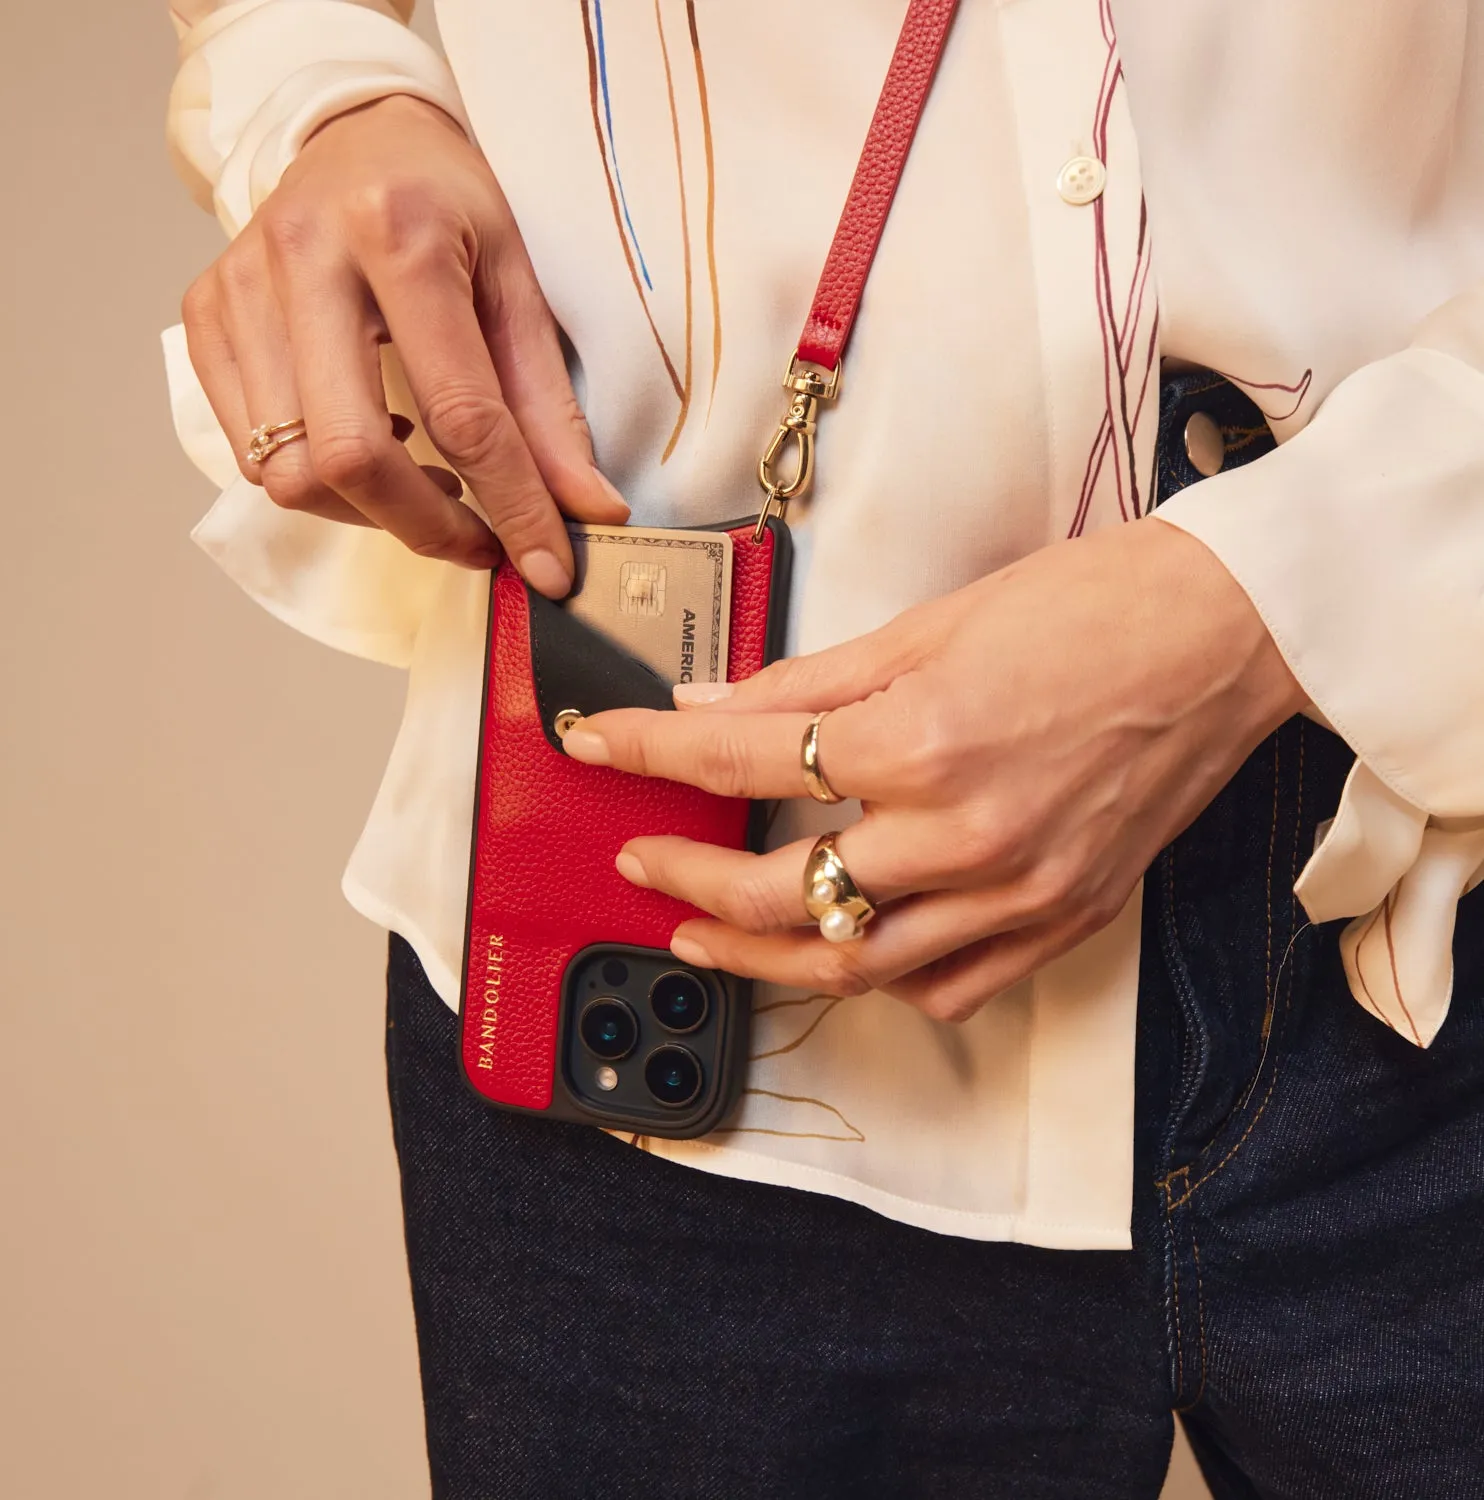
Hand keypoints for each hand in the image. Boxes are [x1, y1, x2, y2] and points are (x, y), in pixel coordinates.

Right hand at [180, 95, 627, 590]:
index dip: (511, 507)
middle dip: (426, 528)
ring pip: (291, 472)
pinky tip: (370, 438)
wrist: (355, 132)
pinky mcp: (205, 316)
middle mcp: (305, 258)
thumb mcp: (518, 284)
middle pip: (350, 458)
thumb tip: (589, 511)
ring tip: (427, 478)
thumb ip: (549, 408)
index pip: (460, 414)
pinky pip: (251, 452)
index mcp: (399, 235)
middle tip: (481, 541)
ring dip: (371, 510)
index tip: (546, 568)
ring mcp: (240, 288)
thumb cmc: (445, 204)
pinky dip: (320, 477)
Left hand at [563, 520, 1304, 1021]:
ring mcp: (1016, 892)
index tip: (601, 748)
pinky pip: (946, 986)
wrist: (1229, 634)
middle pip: (781, 896)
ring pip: (853, 967)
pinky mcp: (1061, 919)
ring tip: (703, 937)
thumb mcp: (929, 624)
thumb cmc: (1093, 606)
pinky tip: (842, 947)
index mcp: (921, 741)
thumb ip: (808, 683)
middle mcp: (964, 835)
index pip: (741, 763)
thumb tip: (712, 708)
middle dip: (688, 885)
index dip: (651, 754)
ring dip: (760, 956)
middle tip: (641, 868)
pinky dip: (878, 977)